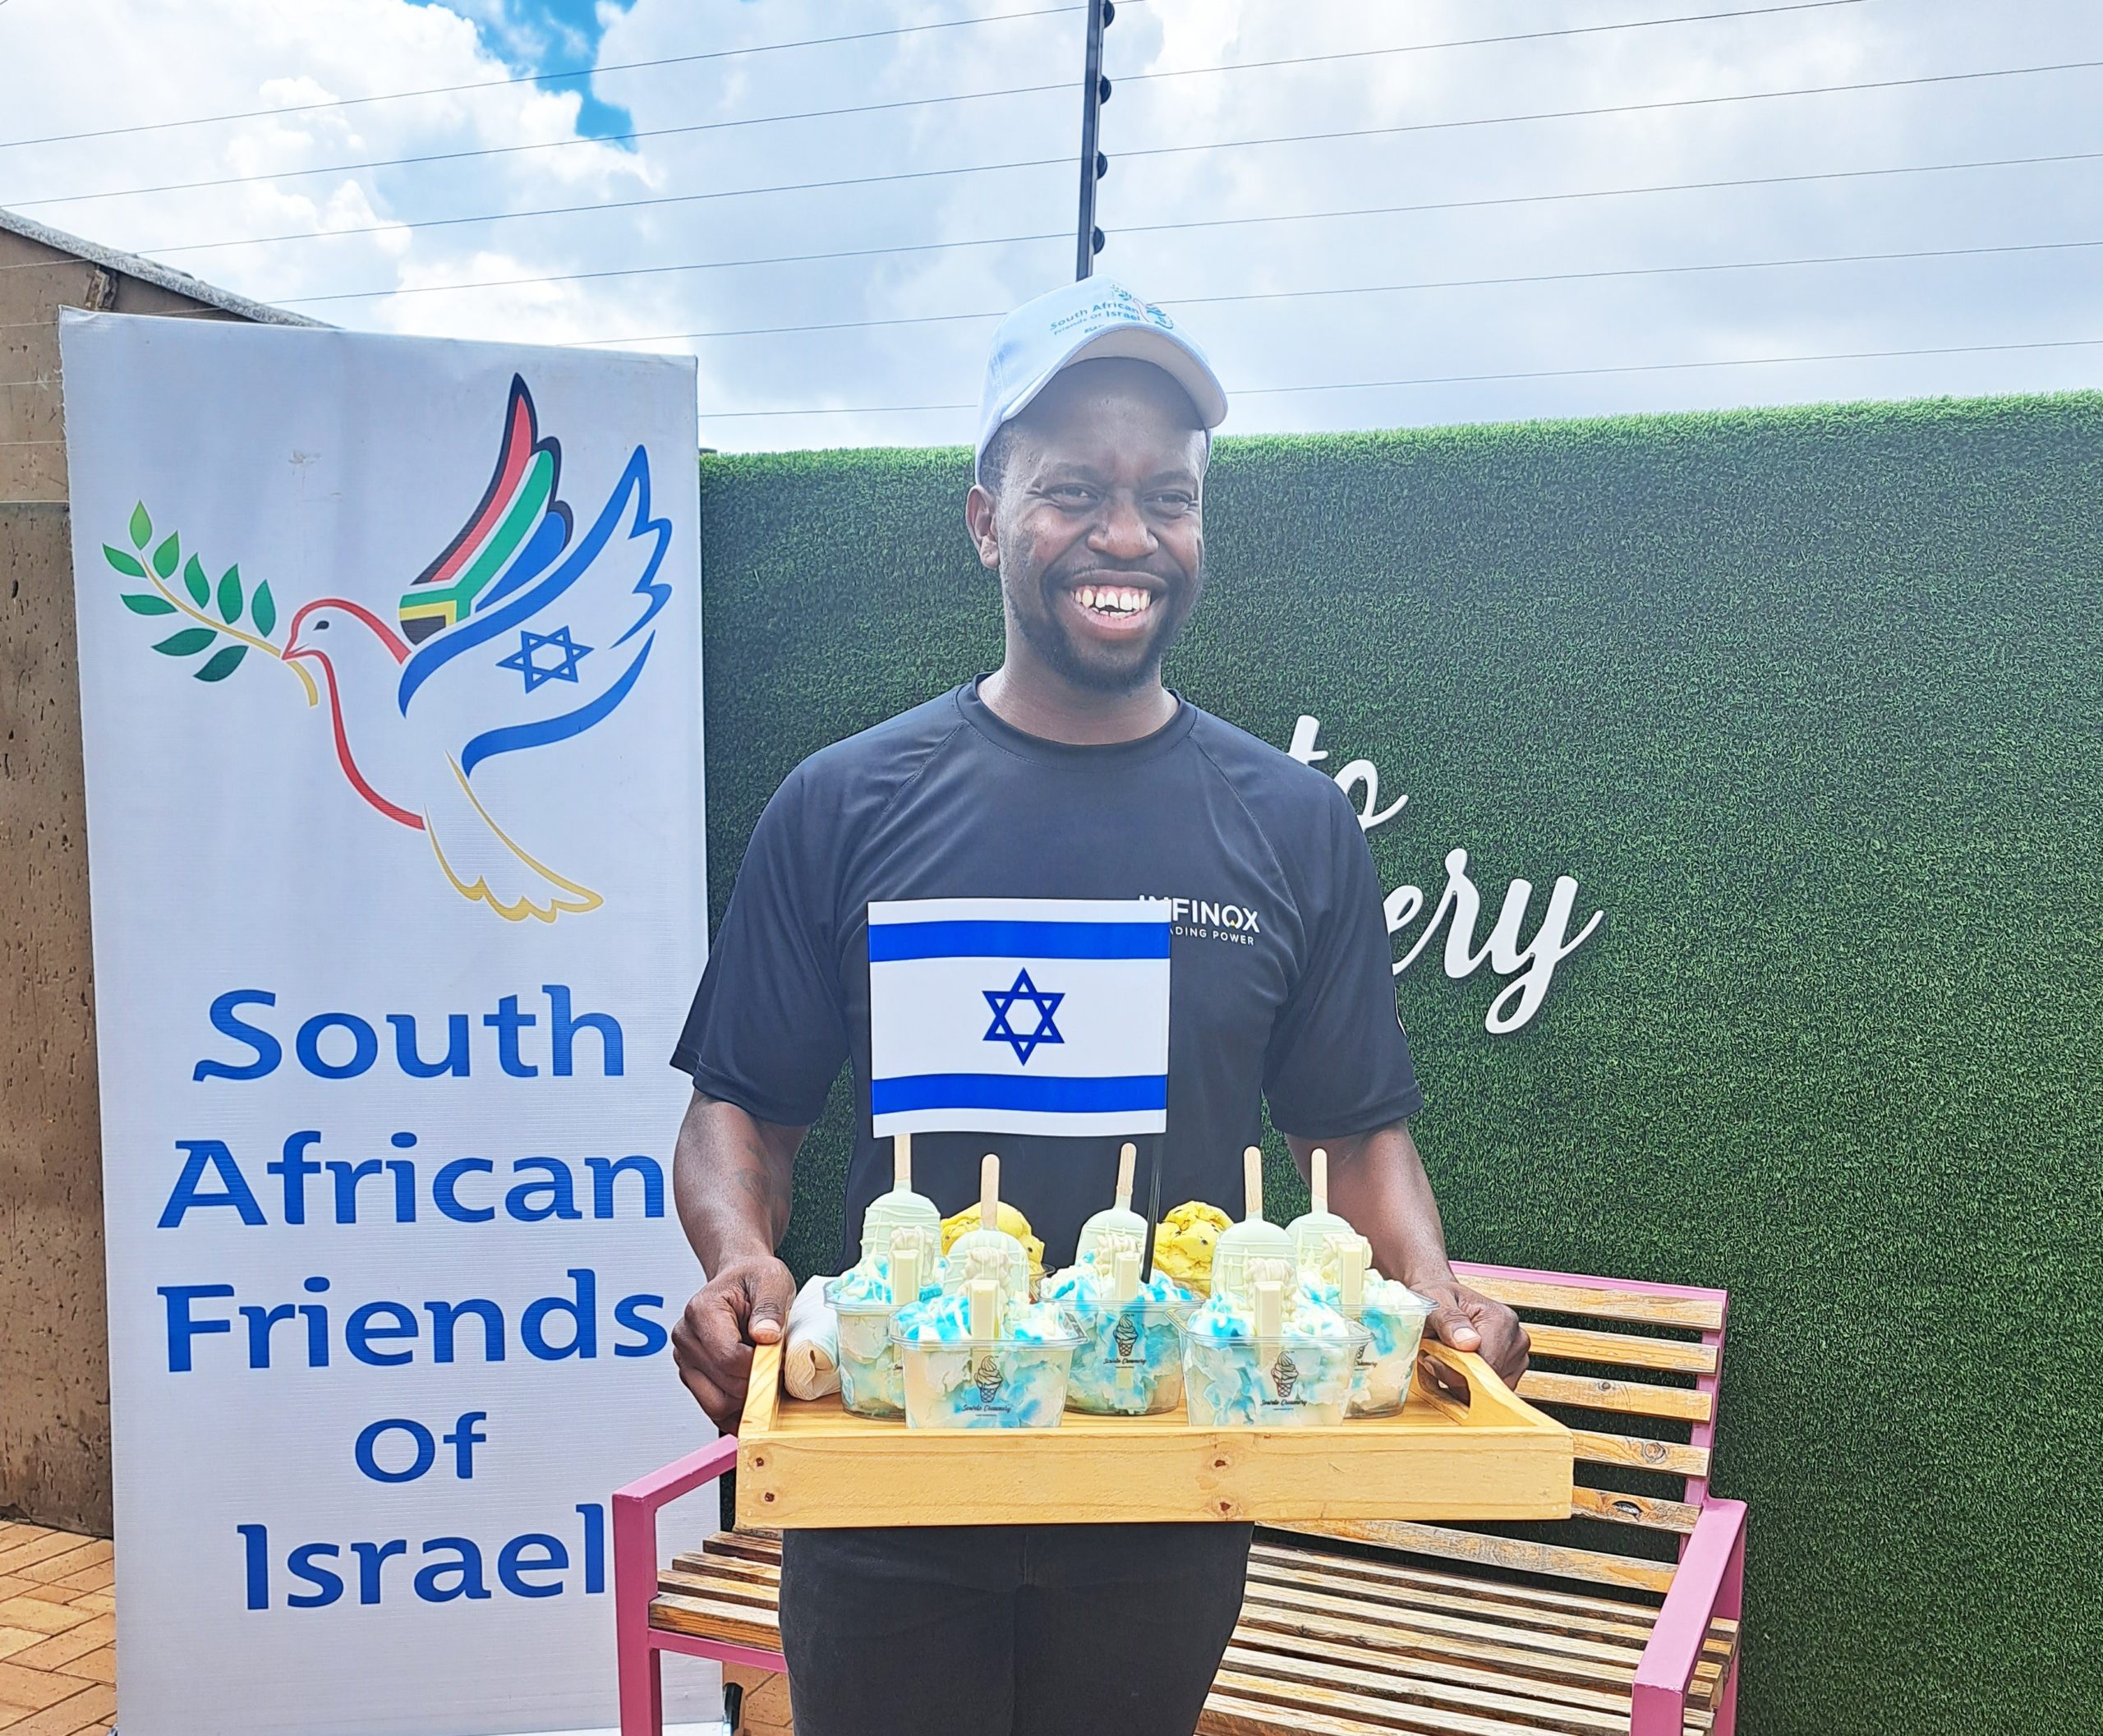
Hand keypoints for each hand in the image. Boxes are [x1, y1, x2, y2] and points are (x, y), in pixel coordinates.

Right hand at [671, 1254, 796, 1434]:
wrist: (740, 1278)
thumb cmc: (753, 1278)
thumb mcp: (771, 1280)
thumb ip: (769, 1307)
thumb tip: (766, 1336)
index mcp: (701, 1311)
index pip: (729, 1357)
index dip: (759, 1366)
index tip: (780, 1359)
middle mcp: (687, 1337)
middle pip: (724, 1385)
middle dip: (757, 1384)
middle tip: (778, 1369)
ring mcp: (686, 1360)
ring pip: (715, 1404)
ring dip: (746, 1401)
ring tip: (766, 1378)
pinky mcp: (693, 1375)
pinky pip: (714, 1407)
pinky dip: (736, 1410)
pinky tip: (755, 1397)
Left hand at [1413, 1273, 1529, 1388]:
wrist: (1441, 1300)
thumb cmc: (1438, 1299)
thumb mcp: (1434, 1301)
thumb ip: (1449, 1319)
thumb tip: (1469, 1343)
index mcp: (1502, 1319)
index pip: (1485, 1364)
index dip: (1455, 1371)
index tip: (1431, 1359)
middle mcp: (1516, 1339)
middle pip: (1488, 1379)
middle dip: (1456, 1376)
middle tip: (1433, 1356)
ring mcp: (1517, 1357)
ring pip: (1488, 1389)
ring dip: (1460, 1382)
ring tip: (1444, 1358)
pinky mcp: (1511, 1371)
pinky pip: (1488, 1391)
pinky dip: (1468, 1386)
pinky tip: (1455, 1367)